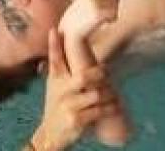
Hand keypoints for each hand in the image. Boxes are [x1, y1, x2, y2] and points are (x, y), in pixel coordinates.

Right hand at [28, 28, 117, 150]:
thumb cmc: (57, 105)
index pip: (54, 59)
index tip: (55, 30)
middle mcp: (60, 91)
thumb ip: (62, 68)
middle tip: (107, 72)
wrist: (51, 134)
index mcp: (55, 79)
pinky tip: (113, 107)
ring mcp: (68, 106)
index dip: (54, 45)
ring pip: (96, 95)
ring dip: (109, 95)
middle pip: (83, 77)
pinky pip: (99, 111)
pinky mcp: (75, 120)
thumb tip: (64, 40)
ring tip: (114, 94)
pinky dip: (109, 109)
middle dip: (99, 74)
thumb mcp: (56, 86)